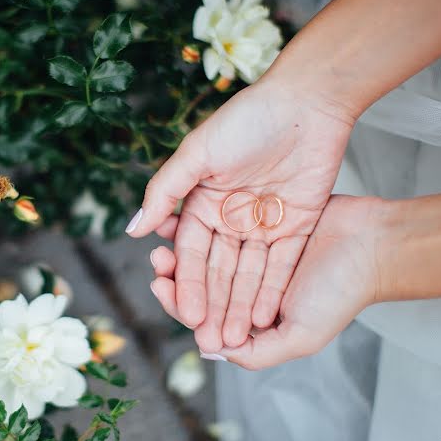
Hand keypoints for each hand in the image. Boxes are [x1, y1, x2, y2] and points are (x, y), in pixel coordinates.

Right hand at [129, 78, 355, 352]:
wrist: (307, 101)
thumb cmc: (246, 120)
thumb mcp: (197, 152)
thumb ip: (165, 191)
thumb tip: (133, 230)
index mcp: (202, 202)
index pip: (190, 252)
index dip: (187, 284)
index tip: (187, 314)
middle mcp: (230, 218)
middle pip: (218, 270)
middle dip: (213, 305)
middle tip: (208, 339)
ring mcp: (264, 224)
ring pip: (248, 275)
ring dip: (240, 306)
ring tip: (234, 340)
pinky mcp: (297, 225)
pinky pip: (282, 266)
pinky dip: (272, 291)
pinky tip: (263, 318)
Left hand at [150, 195, 382, 368]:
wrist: (374, 244)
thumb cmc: (342, 293)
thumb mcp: (300, 336)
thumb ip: (257, 352)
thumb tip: (210, 352)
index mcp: (254, 319)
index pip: (207, 317)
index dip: (179, 304)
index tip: (160, 287)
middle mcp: (249, 289)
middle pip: (200, 285)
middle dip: (174, 274)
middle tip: (156, 261)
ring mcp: (253, 255)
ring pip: (207, 255)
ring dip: (182, 248)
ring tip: (161, 240)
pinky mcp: (259, 225)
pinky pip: (222, 225)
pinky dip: (201, 224)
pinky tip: (180, 217)